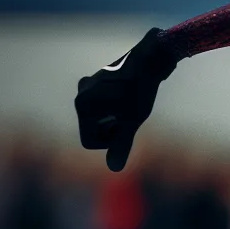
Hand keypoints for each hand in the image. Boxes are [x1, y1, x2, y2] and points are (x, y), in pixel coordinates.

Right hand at [75, 27, 177, 171]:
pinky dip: (114, 108)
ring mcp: (87, 87)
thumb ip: (122, 145)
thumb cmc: (140, 92)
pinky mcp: (96, 82)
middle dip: (112, 129)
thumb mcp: (132, 122)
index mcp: (83, 106)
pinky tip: (129, 98)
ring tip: (130, 107)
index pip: (89, 142)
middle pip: (93, 130)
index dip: (110, 141)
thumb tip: (115, 168)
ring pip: (99, 118)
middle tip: (130, 116)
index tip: (126, 127)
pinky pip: (102, 106)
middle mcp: (80, 95)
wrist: (149, 59)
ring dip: (114, 119)